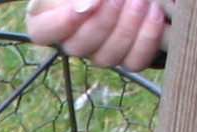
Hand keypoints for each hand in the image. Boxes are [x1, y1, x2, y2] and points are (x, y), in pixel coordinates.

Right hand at [26, 0, 167, 71]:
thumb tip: (84, 6)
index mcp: (47, 20)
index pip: (42, 32)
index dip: (64, 22)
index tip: (90, 2)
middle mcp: (71, 42)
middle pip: (78, 47)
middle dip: (103, 21)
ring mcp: (98, 53)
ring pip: (107, 57)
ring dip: (127, 28)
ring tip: (141, 1)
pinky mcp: (126, 58)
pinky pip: (135, 61)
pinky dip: (147, 38)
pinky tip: (154, 13)